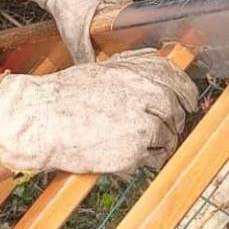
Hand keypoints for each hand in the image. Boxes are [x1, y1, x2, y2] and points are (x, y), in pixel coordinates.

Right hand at [0, 50, 198, 175]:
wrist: (42, 120)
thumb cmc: (64, 96)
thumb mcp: (102, 71)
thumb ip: (133, 72)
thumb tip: (157, 78)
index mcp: (139, 70)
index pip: (178, 80)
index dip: (185, 94)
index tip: (187, 103)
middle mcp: (147, 92)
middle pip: (177, 110)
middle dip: (174, 121)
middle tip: (164, 128)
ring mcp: (144, 122)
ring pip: (169, 136)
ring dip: (160, 142)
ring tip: (138, 143)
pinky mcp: (136, 149)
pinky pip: (154, 157)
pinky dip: (147, 158)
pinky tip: (129, 154)